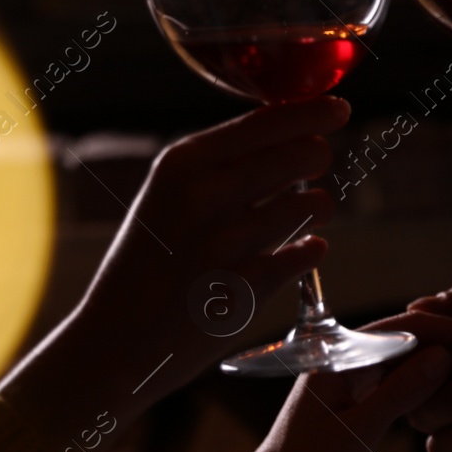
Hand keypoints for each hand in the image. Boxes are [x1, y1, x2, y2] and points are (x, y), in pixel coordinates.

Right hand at [0, 96, 350, 442]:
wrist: (113, 343)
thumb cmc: (147, 263)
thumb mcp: (164, 197)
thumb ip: (218, 166)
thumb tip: (289, 136)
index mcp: (181, 165)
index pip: (265, 122)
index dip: (312, 112)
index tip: (338, 108)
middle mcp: (203, 197)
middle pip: (300, 155)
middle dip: (317, 156)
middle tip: (317, 163)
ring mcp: (225, 245)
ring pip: (312, 204)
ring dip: (319, 206)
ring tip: (309, 211)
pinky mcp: (246, 291)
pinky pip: (308, 254)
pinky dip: (311, 249)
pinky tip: (305, 248)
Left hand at [174, 346, 451, 451]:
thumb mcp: (357, 433)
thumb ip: (399, 392)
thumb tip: (443, 356)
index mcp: (342, 354)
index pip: (410, 328)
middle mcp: (352, 357)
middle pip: (419, 343)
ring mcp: (359, 377)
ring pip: (418, 365)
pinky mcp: (365, 397)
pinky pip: (409, 386)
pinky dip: (438, 395)